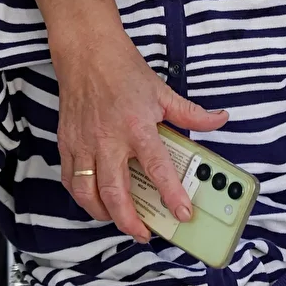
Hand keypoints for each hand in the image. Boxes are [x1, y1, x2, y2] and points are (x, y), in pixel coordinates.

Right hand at [53, 17, 226, 240]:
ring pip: (89, 194)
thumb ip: (191, 113)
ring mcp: (84, 143)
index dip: (171, 195)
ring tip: (120, 220)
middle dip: (131, 221)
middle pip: (116, 193)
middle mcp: (108, 139)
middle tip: (145, 232)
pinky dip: (82, 197)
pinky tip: (95, 200)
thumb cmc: (124, 70)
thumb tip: (218, 120)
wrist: (88, 53)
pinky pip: (71, 180)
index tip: (183, 213)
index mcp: (136, 126)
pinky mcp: (67, 143)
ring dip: (104, 215)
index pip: (157, 169)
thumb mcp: (162, 91)